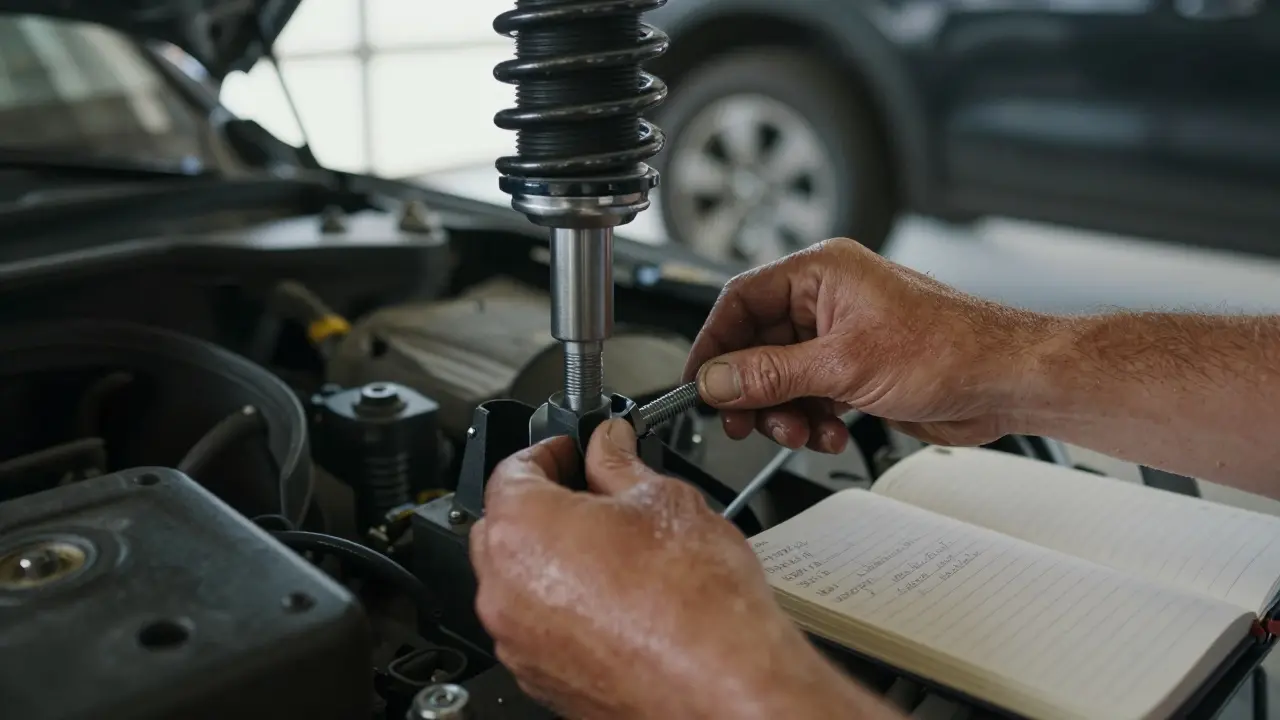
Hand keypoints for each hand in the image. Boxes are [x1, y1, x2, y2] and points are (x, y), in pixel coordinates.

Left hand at [471, 419, 893, 719]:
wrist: (726, 686)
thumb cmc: (697, 604)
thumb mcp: (665, 500)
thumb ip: (619, 463)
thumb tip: (609, 446)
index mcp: (522, 531)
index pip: (511, 468)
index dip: (549, 450)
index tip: (574, 450)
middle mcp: (504, 590)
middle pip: (506, 527)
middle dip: (546, 504)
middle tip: (597, 494)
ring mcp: (520, 642)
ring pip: (520, 581)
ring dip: (554, 559)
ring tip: (617, 551)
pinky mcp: (542, 679)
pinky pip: (539, 627)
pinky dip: (565, 608)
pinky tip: (618, 598)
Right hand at [683, 238, 1048, 448]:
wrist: (1006, 381)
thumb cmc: (950, 348)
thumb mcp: (843, 365)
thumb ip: (770, 374)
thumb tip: (718, 380)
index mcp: (821, 274)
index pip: (741, 301)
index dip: (714, 344)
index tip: (700, 382)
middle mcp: (829, 300)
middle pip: (758, 345)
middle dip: (753, 390)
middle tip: (744, 421)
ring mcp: (843, 337)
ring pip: (783, 377)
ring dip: (785, 412)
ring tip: (801, 431)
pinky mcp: (857, 370)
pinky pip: (811, 395)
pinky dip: (812, 420)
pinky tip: (831, 433)